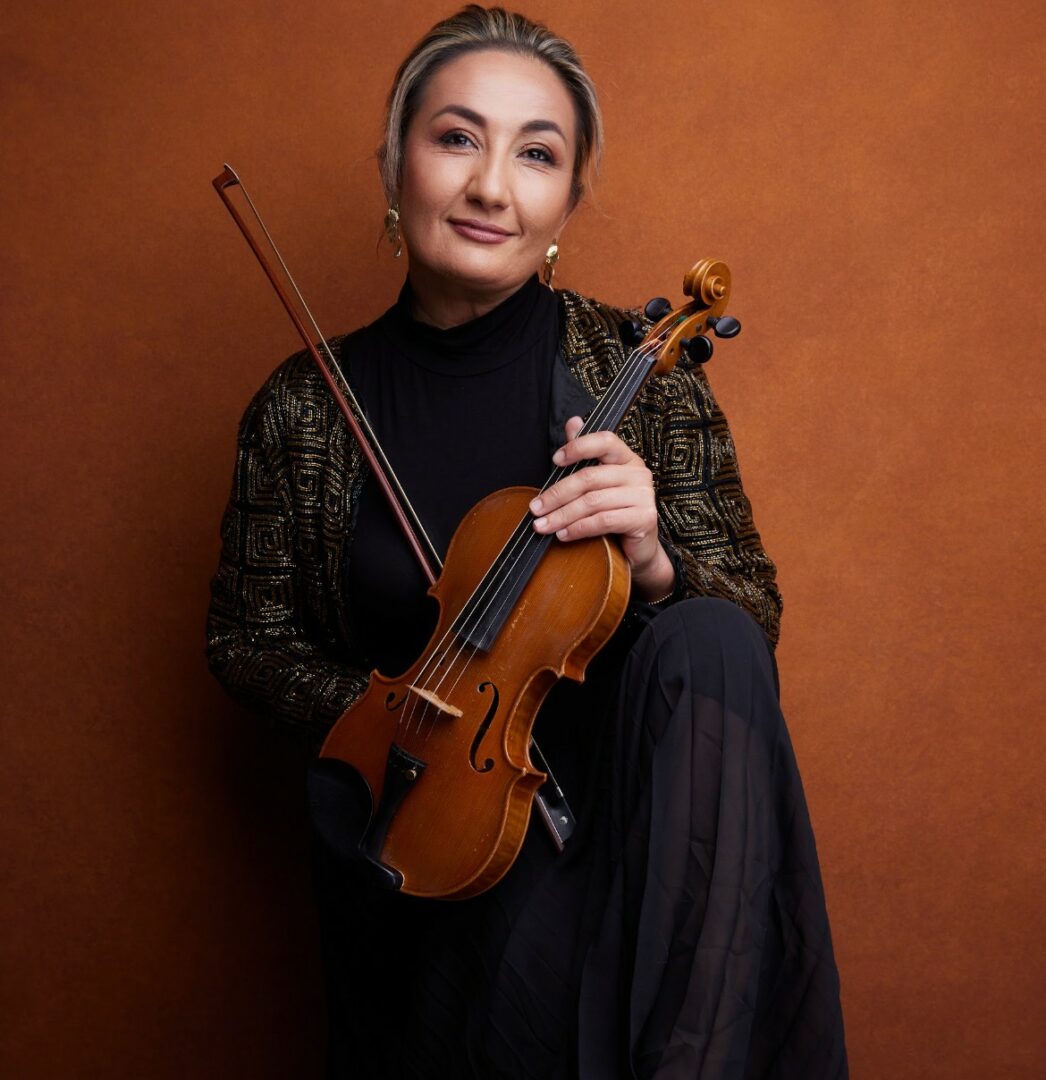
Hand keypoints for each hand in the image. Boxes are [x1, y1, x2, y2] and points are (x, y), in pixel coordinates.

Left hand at [529, 417, 675, 600]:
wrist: (637, 549)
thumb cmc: (614, 512)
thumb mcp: (597, 483)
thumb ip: (585, 453)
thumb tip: (573, 422)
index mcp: (627, 459)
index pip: (604, 441)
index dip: (578, 447)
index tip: (554, 461)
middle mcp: (639, 473)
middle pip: (590, 477)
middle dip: (557, 494)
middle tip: (535, 508)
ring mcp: (644, 496)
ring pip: (593, 502)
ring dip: (562, 515)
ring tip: (543, 526)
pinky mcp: (644, 518)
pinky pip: (603, 521)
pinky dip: (578, 529)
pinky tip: (563, 535)